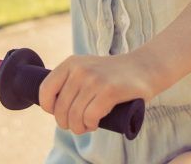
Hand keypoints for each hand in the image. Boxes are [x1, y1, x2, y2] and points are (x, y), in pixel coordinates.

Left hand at [38, 54, 153, 135]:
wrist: (145, 67)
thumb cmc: (113, 75)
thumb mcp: (87, 68)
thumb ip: (71, 81)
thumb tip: (52, 107)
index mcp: (71, 63)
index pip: (45, 90)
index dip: (49, 108)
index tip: (59, 113)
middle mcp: (80, 70)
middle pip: (60, 108)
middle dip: (66, 123)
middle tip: (77, 125)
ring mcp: (95, 80)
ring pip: (74, 115)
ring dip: (79, 127)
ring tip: (87, 125)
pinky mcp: (110, 91)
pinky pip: (90, 116)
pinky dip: (90, 125)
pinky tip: (96, 123)